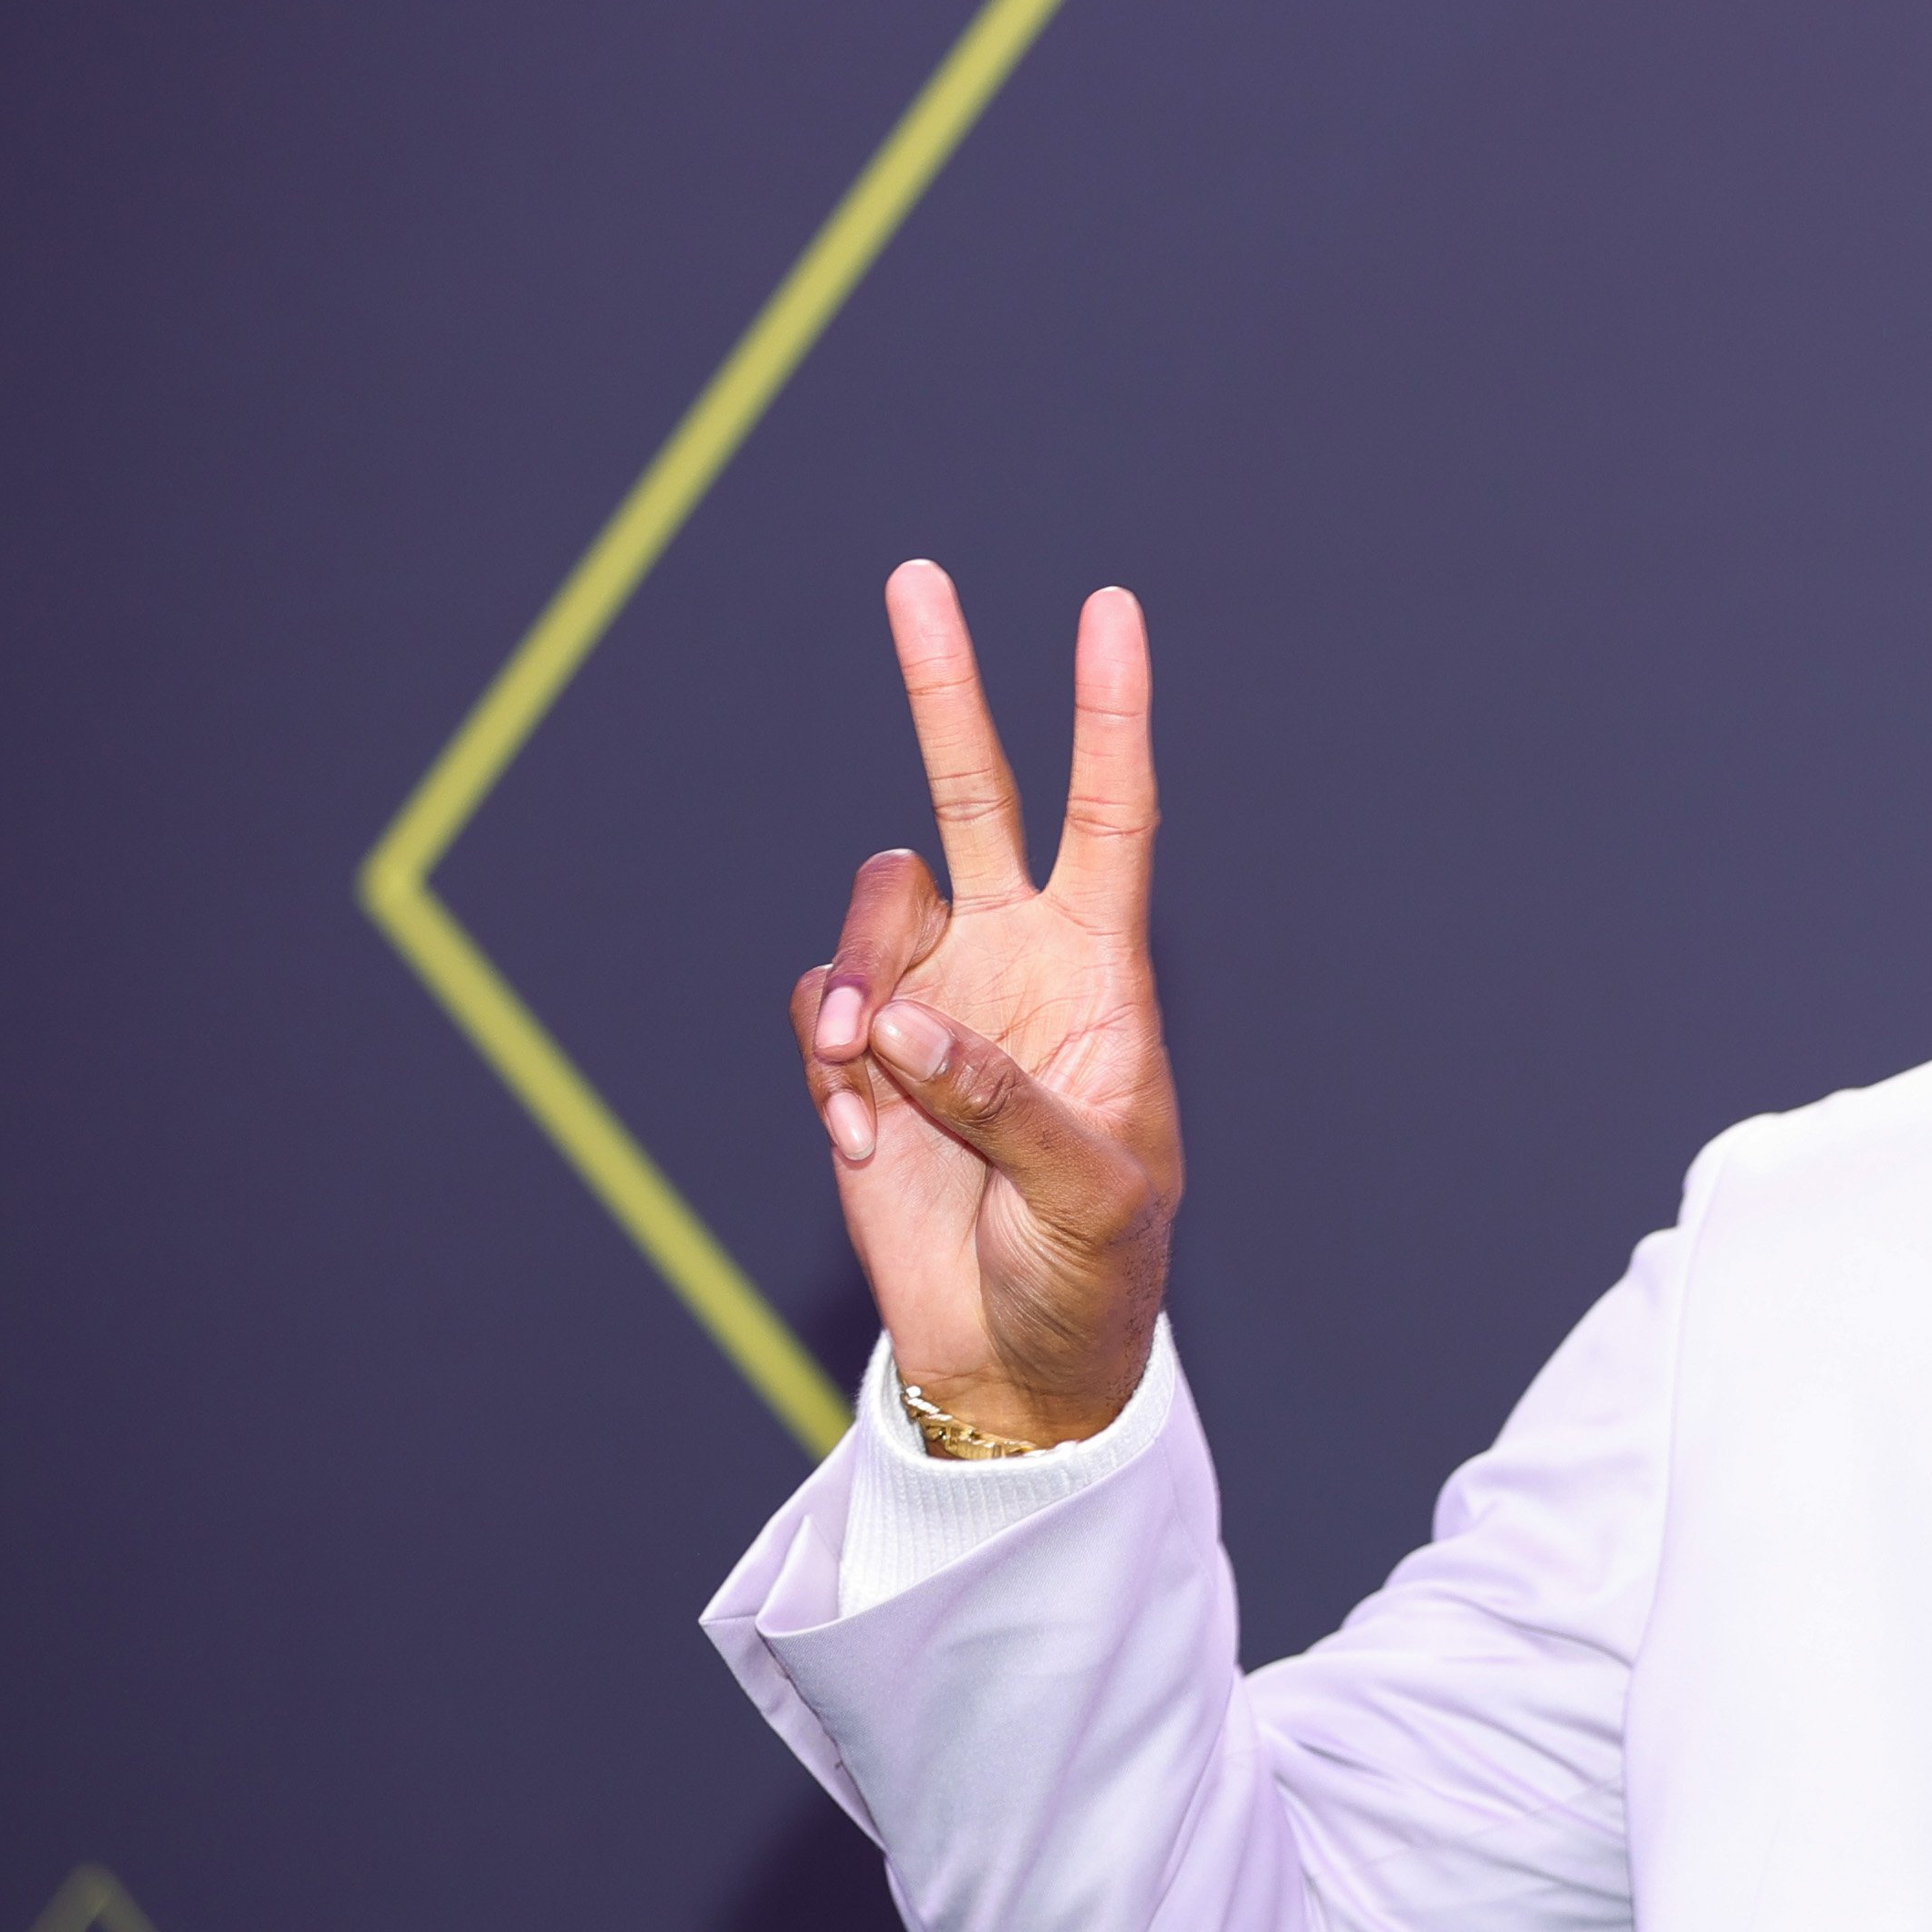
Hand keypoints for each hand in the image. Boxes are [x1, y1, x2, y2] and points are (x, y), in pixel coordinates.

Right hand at [791, 563, 1179, 1447]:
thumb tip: (902, 1024)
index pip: (1109, 815)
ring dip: (859, 985)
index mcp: (1103, 975)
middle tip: (917, 577)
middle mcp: (1015, 963)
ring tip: (873, 1083)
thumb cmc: (1096, 1273)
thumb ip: (1002, 1101)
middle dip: (945, 689)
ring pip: (871, 912)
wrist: (1017, 1354)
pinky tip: (864, 1138)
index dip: (1107, 714)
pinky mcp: (863, 1061)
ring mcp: (934, 1004)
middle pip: (973, 796)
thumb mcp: (1092, 1196)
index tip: (1108, 609)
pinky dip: (831, 1069)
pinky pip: (821, 1013)